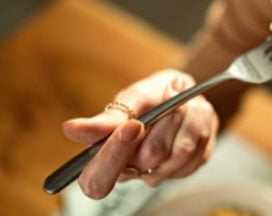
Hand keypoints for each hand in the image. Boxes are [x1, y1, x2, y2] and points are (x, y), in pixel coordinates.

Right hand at [62, 69, 217, 198]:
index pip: (97, 180)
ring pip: (181, 152)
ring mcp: (162, 172)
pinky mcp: (188, 168)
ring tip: (184, 99)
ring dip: (187, 117)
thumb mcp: (130, 99)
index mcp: (107, 158)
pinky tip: (194, 113)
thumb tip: (71, 129)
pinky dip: (200, 123)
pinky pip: (199, 149)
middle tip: (171, 92)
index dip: (113, 156)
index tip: (132, 124)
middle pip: (150, 157)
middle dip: (165, 120)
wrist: (185, 93)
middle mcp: (133, 171)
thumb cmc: (151, 96)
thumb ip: (107, 119)